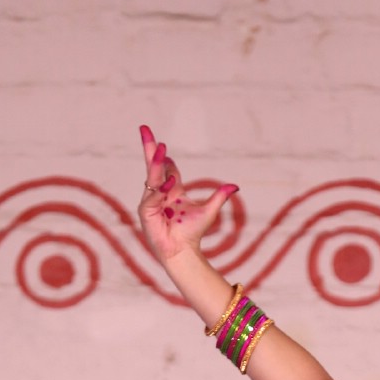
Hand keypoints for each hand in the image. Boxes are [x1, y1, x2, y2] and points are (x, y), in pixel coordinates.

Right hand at [136, 124, 237, 266]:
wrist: (183, 251)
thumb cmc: (193, 232)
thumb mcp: (209, 211)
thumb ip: (219, 196)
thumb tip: (235, 186)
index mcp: (172, 190)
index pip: (167, 169)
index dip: (167, 158)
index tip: (166, 147)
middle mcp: (159, 193)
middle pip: (153, 166)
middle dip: (149, 148)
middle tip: (144, 128)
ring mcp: (151, 202)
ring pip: (152, 178)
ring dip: (156, 164)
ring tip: (160, 148)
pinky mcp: (146, 212)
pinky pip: (151, 198)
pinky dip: (159, 192)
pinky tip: (168, 186)